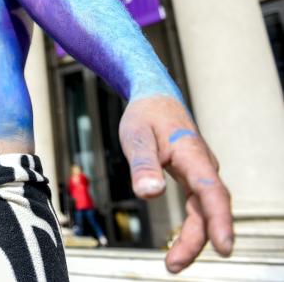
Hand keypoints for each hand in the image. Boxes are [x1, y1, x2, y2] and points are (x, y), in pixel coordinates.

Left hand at [119, 96, 232, 272]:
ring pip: (205, 210)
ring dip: (194, 237)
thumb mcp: (136, 136)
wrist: (155, 97)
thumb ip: (142, 165)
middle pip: (209, 209)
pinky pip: (200, 206)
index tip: (225, 248)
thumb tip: (149, 194)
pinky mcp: (195, 177)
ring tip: (173, 262)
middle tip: (174, 265)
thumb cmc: (145, 115)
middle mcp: (204, 166)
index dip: (219, 221)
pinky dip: (194, 226)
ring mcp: (201, 172)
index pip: (211, 192)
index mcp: (192, 155)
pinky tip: (181, 242)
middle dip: (197, 240)